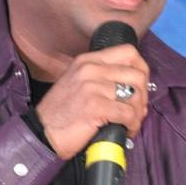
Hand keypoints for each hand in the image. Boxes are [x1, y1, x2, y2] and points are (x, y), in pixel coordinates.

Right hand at [36, 44, 149, 159]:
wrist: (41, 132)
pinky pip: (128, 114)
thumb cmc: (60, 113)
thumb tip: (132, 86)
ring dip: (138, 113)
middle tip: (137, 110)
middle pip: (137, 74)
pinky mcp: (95, 107)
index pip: (128, 52)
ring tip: (131, 123)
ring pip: (135, 95)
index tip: (140, 87)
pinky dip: (132, 125)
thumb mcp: (77, 83)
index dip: (142, 69)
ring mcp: (93, 87)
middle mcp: (91, 69)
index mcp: (88, 60)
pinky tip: (126, 131)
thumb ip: (100, 77)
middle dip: (144, 95)